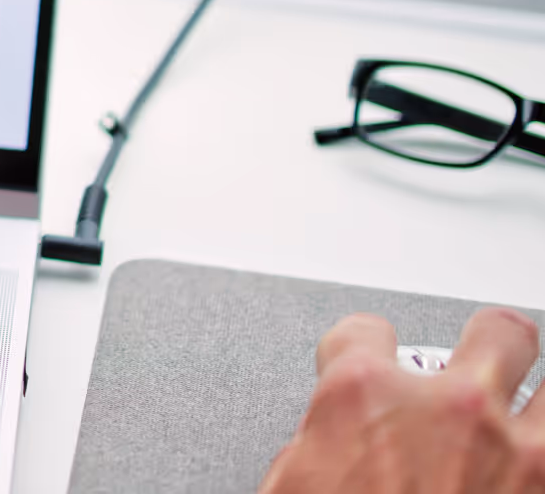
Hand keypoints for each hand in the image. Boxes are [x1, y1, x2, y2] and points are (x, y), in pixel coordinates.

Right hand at [260, 308, 543, 493]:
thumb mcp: (291, 488)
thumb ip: (316, 448)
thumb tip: (325, 448)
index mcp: (364, 396)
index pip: (363, 332)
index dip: (361, 348)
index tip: (365, 360)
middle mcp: (450, 408)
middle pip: (498, 332)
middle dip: (490, 346)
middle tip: (480, 366)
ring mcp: (514, 453)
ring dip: (543, 403)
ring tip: (530, 414)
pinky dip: (544, 468)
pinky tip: (532, 475)